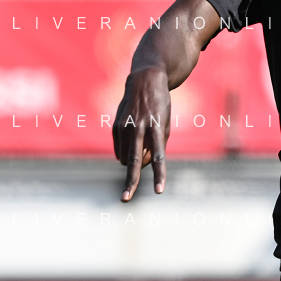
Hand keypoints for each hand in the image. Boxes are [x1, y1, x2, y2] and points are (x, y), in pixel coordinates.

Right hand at [112, 67, 171, 200]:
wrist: (144, 81)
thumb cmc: (160, 107)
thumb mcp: (165, 124)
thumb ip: (155, 146)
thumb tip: (137, 165)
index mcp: (156, 129)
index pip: (159, 157)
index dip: (159, 174)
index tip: (159, 190)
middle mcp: (139, 129)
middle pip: (135, 161)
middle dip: (130, 182)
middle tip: (125, 199)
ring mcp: (125, 127)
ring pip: (127, 158)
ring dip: (135, 160)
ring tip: (144, 142)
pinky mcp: (115, 126)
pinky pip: (120, 150)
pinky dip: (127, 151)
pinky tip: (133, 139)